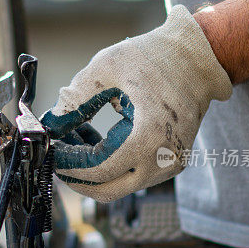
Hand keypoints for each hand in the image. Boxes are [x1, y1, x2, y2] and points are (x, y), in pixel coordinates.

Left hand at [41, 5, 231, 201]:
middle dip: (76, 176)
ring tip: (72, 136)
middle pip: (107, 190)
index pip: (98, 170)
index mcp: (149, 137)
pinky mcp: (171, 163)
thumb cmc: (154, 58)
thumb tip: (51, 125)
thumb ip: (74, 101)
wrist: (198, 57)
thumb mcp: (105, 69)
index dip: (68, 164)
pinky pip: (133, 174)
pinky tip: (92, 137)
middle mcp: (163, 160)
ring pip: (119, 185)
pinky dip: (110, 163)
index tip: (50, 148)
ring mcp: (170, 165)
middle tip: (56, 154)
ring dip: (91, 169)